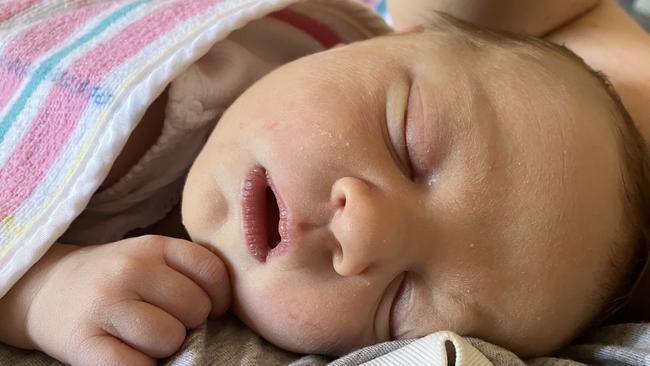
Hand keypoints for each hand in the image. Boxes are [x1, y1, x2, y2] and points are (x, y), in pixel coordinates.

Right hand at [24, 235, 229, 365]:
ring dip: (164, 349)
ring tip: (143, 339)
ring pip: (169, 339)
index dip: (219, 298)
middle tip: (164, 322)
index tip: (207, 308)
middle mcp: (130, 269)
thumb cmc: (115, 279)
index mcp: (153, 245)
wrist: (46, 290)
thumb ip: (188, 271)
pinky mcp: (83, 341)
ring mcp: (105, 304)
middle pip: (195, 309)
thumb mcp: (151, 258)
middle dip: (188, 324)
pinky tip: (130, 356)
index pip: (212, 272)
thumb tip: (227, 308)